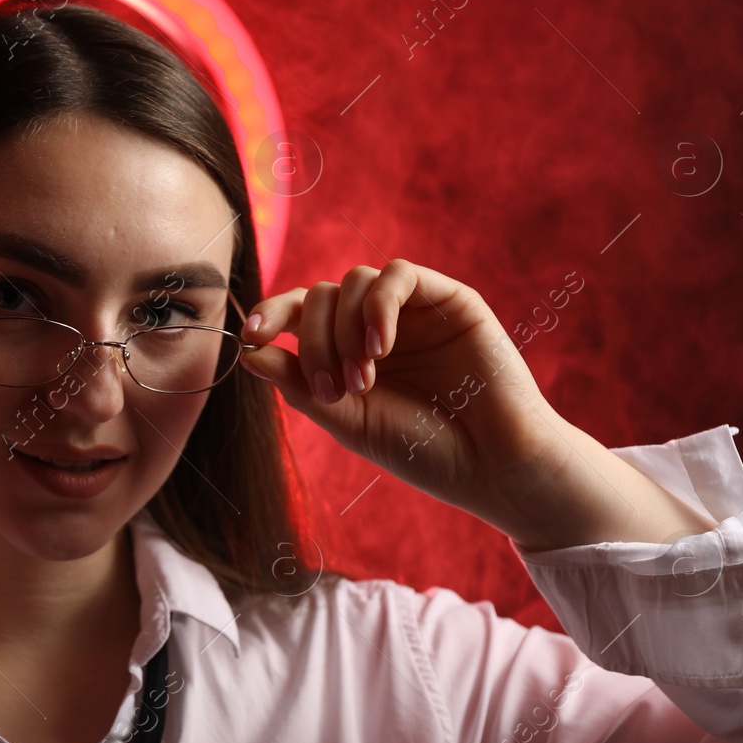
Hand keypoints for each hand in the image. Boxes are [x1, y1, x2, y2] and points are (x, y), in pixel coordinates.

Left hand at [239, 258, 576, 531]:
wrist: (493, 466)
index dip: (269, 316)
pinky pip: (399, 275)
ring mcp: (413, 311)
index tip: (250, 336)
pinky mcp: (450, 300)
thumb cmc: (424, 451)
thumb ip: (300, 386)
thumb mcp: (349, 422)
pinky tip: (382, 347)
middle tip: (335, 391)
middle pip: (320, 296)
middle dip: (315, 342)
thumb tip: (249, 352)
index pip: (298, 314)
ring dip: (346, 330)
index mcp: (348, 351)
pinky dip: (379, 306)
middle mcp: (377, 325)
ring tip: (365, 379)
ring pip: (354, 282)